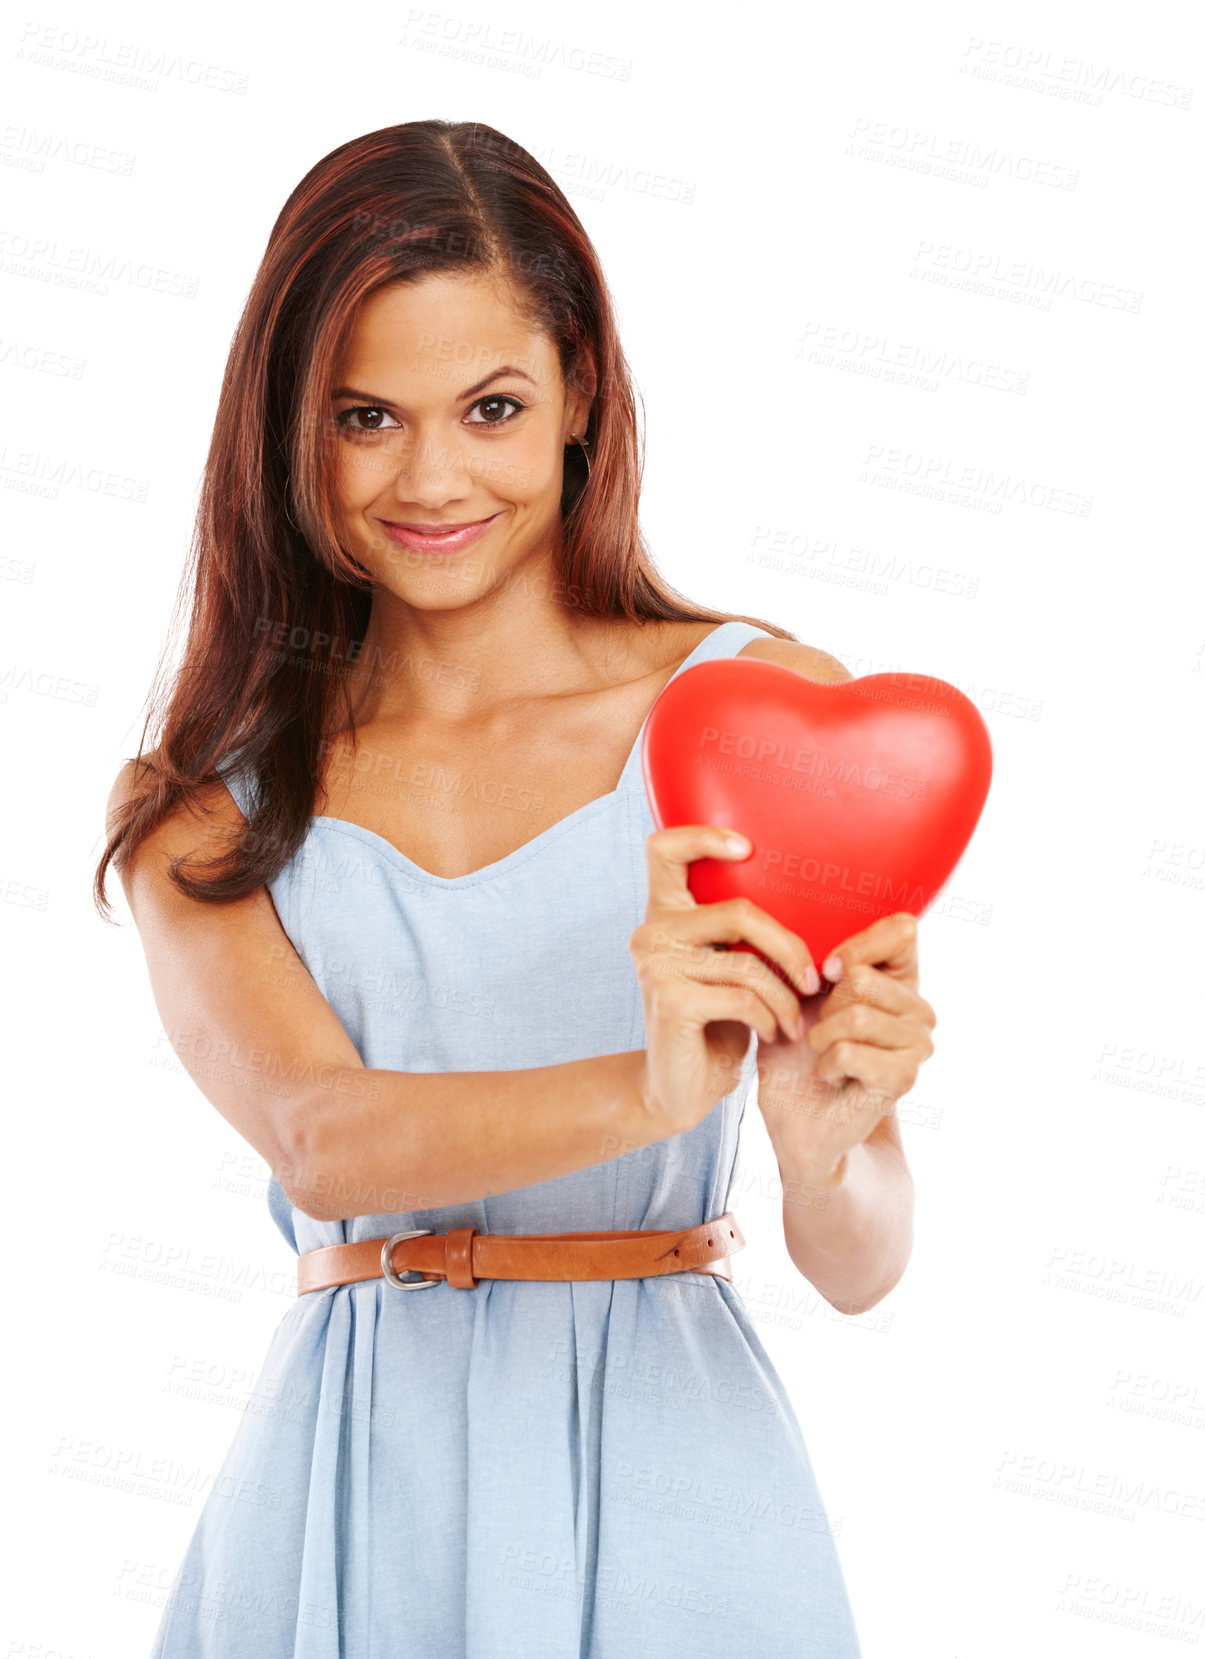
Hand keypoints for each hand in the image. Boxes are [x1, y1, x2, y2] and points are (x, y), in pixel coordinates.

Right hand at [630, 826, 819, 1137]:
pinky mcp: (671, 1001)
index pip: (664, 848)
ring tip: (795, 1020)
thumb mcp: (726, 968)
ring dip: (785, 997)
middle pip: (738, 910)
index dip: (704, 836)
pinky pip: (743, 997)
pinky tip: (774, 1034)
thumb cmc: (714, 1023)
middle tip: (814, 979)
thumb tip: (805, 891)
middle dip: (788, 947)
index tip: (747, 850)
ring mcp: (656, 966)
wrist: (678, 1089)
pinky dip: (771, 1018)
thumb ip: (739, 932)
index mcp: (663, 914)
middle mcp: (651, 933)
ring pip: (748, 962)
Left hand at [754, 911, 935, 1186]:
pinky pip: (848, 1051)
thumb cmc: (795, 1051)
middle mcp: (919, 1008)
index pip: (903, 929)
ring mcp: (917, 1044)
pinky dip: (824, 1064)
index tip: (829, 972)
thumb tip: (820, 943)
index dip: (857, 945)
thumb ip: (813, 959)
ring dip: (820, 1037)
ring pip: (854, 1015)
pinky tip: (831, 1076)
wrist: (796, 1117)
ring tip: (823, 1054)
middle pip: (864, 977)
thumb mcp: (796, 993)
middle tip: (820, 1032)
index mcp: (900, 978)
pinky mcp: (904, 1078)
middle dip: (823, 1006)